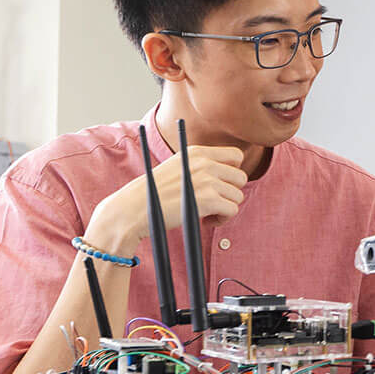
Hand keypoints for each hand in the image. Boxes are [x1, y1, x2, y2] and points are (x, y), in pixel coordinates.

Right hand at [89, 144, 247, 247]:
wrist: (134, 209)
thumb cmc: (154, 192)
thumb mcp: (177, 167)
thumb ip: (200, 165)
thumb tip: (227, 172)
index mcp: (197, 152)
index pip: (235, 155)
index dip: (232, 172)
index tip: (221, 184)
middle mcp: (204, 163)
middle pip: (241, 177)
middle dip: (230, 192)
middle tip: (213, 202)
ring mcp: (207, 180)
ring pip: (237, 196)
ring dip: (225, 208)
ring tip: (207, 213)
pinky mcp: (208, 200)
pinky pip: (232, 210)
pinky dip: (222, 219)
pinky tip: (206, 221)